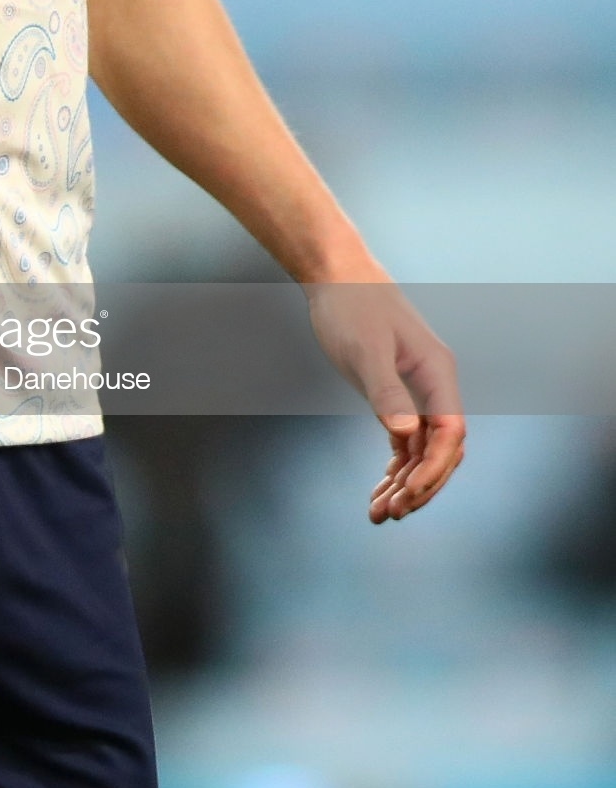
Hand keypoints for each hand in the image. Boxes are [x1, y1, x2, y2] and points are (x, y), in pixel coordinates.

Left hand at [305, 281, 465, 523]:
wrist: (336, 274)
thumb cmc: (352, 305)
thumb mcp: (365, 349)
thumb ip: (386, 392)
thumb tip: (407, 435)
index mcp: (438, 373)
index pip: (450, 433)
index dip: (433, 469)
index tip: (407, 496)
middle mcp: (435, 384)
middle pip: (442, 449)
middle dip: (421, 485)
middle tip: (392, 514)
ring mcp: (417, 391)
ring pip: (422, 450)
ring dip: (406, 483)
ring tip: (380, 514)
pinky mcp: (395, 393)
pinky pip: (406, 441)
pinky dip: (396, 467)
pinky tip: (380, 490)